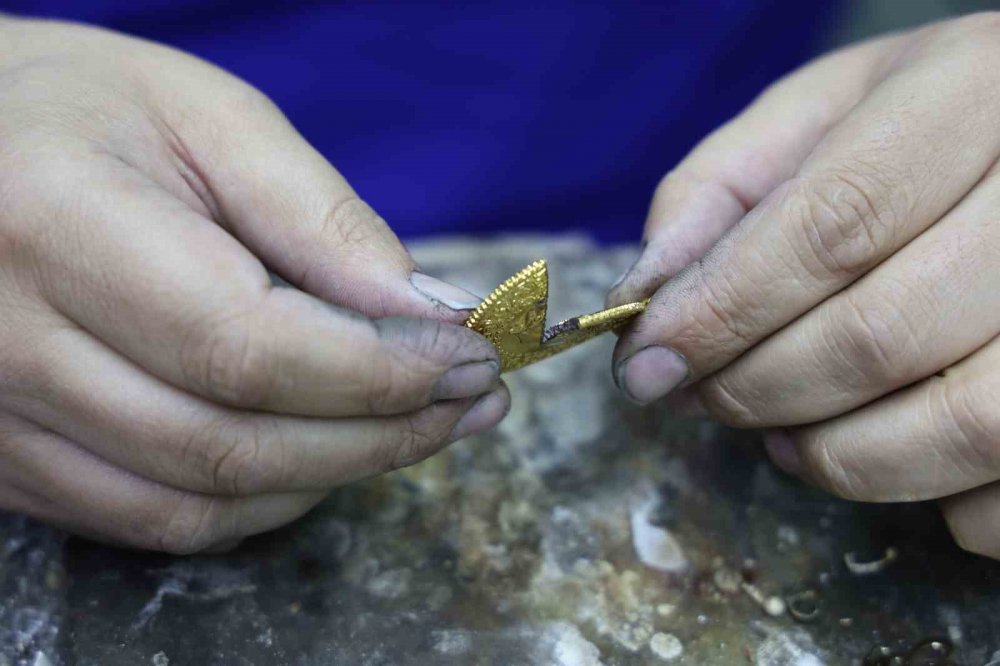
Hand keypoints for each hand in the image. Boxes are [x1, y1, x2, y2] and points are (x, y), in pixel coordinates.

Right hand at [0, 17, 507, 552]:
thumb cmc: (83, 110)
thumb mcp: (209, 119)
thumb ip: (321, 219)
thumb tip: (428, 316)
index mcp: (54, 223)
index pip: (245, 346)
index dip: (376, 371)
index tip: (470, 358)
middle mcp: (4, 340)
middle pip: (229, 444)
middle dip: (379, 434)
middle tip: (471, 400)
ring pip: (197, 503)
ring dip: (334, 476)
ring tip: (423, 426)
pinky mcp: (7, 458)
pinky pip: (155, 520)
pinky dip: (262, 502)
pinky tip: (328, 454)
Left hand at [608, 13, 999, 557]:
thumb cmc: (919, 125)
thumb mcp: (816, 115)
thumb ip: (716, 191)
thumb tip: (640, 298)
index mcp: (973, 97)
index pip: (833, 225)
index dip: (723, 310)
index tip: (646, 363)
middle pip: (880, 335)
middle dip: (756, 387)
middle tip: (704, 394)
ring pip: (959, 426)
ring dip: (835, 456)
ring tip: (781, 430)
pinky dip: (928, 499)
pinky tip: (884, 446)